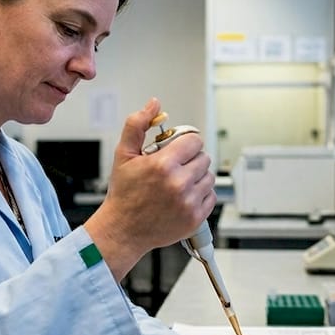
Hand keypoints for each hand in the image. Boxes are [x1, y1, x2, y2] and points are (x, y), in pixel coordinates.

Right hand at [84, 98, 214, 277]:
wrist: (123, 229)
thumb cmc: (123, 193)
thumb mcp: (123, 154)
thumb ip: (137, 125)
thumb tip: (154, 105)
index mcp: (163, 165)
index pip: (194, 141)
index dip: (185, 143)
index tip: (177, 150)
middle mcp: (179, 184)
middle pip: (204, 158)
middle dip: (191, 159)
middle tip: (175, 167)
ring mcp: (189, 202)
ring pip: (209, 177)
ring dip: (197, 176)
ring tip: (179, 182)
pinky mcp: (195, 218)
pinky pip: (211, 196)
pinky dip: (201, 195)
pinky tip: (184, 196)